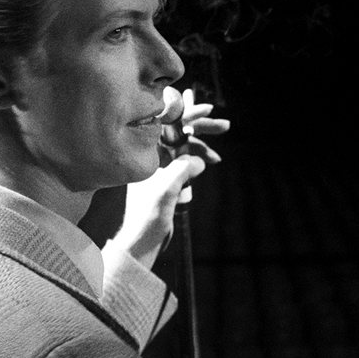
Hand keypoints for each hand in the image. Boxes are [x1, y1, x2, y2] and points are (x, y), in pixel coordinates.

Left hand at [111, 87, 229, 267]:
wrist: (134, 248)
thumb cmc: (141, 221)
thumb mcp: (163, 193)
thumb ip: (181, 170)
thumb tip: (198, 160)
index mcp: (141, 153)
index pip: (165, 124)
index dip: (187, 113)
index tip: (207, 108)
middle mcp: (147, 156)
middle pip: (176, 132)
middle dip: (200, 129)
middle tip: (225, 125)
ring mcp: (155, 168)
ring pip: (182, 149)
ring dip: (200, 151)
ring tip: (214, 159)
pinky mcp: (163, 182)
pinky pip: (183, 166)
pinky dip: (196, 165)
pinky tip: (207, 164)